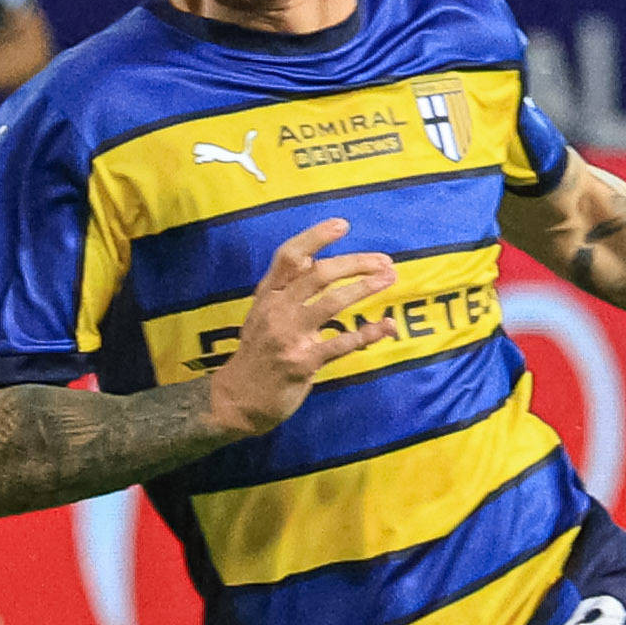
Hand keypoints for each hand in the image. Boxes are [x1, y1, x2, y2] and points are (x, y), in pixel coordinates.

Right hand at [200, 218, 402, 437]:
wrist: (236, 400)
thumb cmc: (257, 354)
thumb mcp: (261, 314)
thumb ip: (285, 290)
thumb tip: (314, 263)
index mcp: (267, 294)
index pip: (290, 255)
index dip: (316, 236)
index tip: (343, 224)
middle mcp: (276, 309)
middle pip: (319, 273)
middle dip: (356, 263)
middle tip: (384, 261)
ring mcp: (288, 336)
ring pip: (331, 302)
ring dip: (364, 288)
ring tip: (389, 279)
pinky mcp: (302, 363)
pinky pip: (341, 343)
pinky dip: (367, 333)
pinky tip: (385, 327)